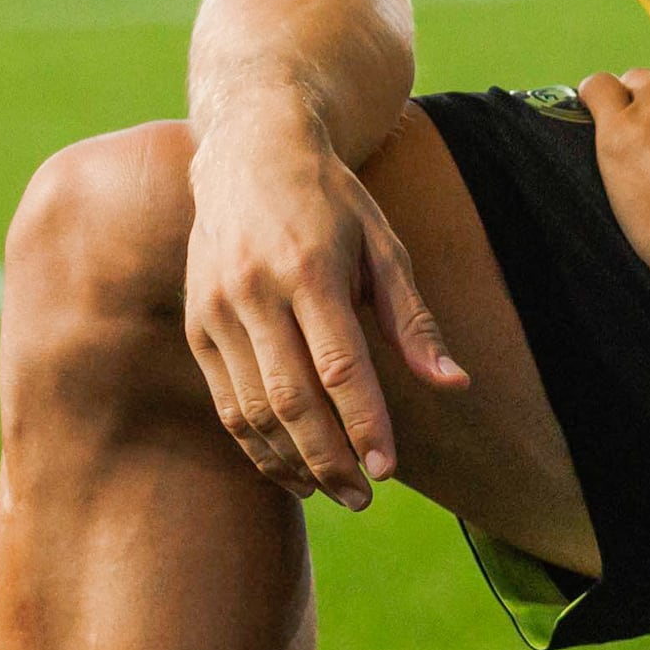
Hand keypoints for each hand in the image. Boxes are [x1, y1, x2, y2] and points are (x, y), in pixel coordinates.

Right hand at [179, 111, 464, 508]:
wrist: (248, 153)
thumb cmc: (331, 201)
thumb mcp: (384, 244)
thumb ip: (414, 320)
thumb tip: (453, 384)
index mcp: (309, 267)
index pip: (339, 365)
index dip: (364, 423)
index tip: (388, 468)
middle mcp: (254, 290)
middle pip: (291, 398)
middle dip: (330, 457)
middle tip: (364, 497)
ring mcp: (217, 310)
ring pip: (252, 409)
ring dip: (293, 461)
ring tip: (334, 491)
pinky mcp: (197, 325)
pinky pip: (226, 402)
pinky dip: (257, 445)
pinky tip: (291, 468)